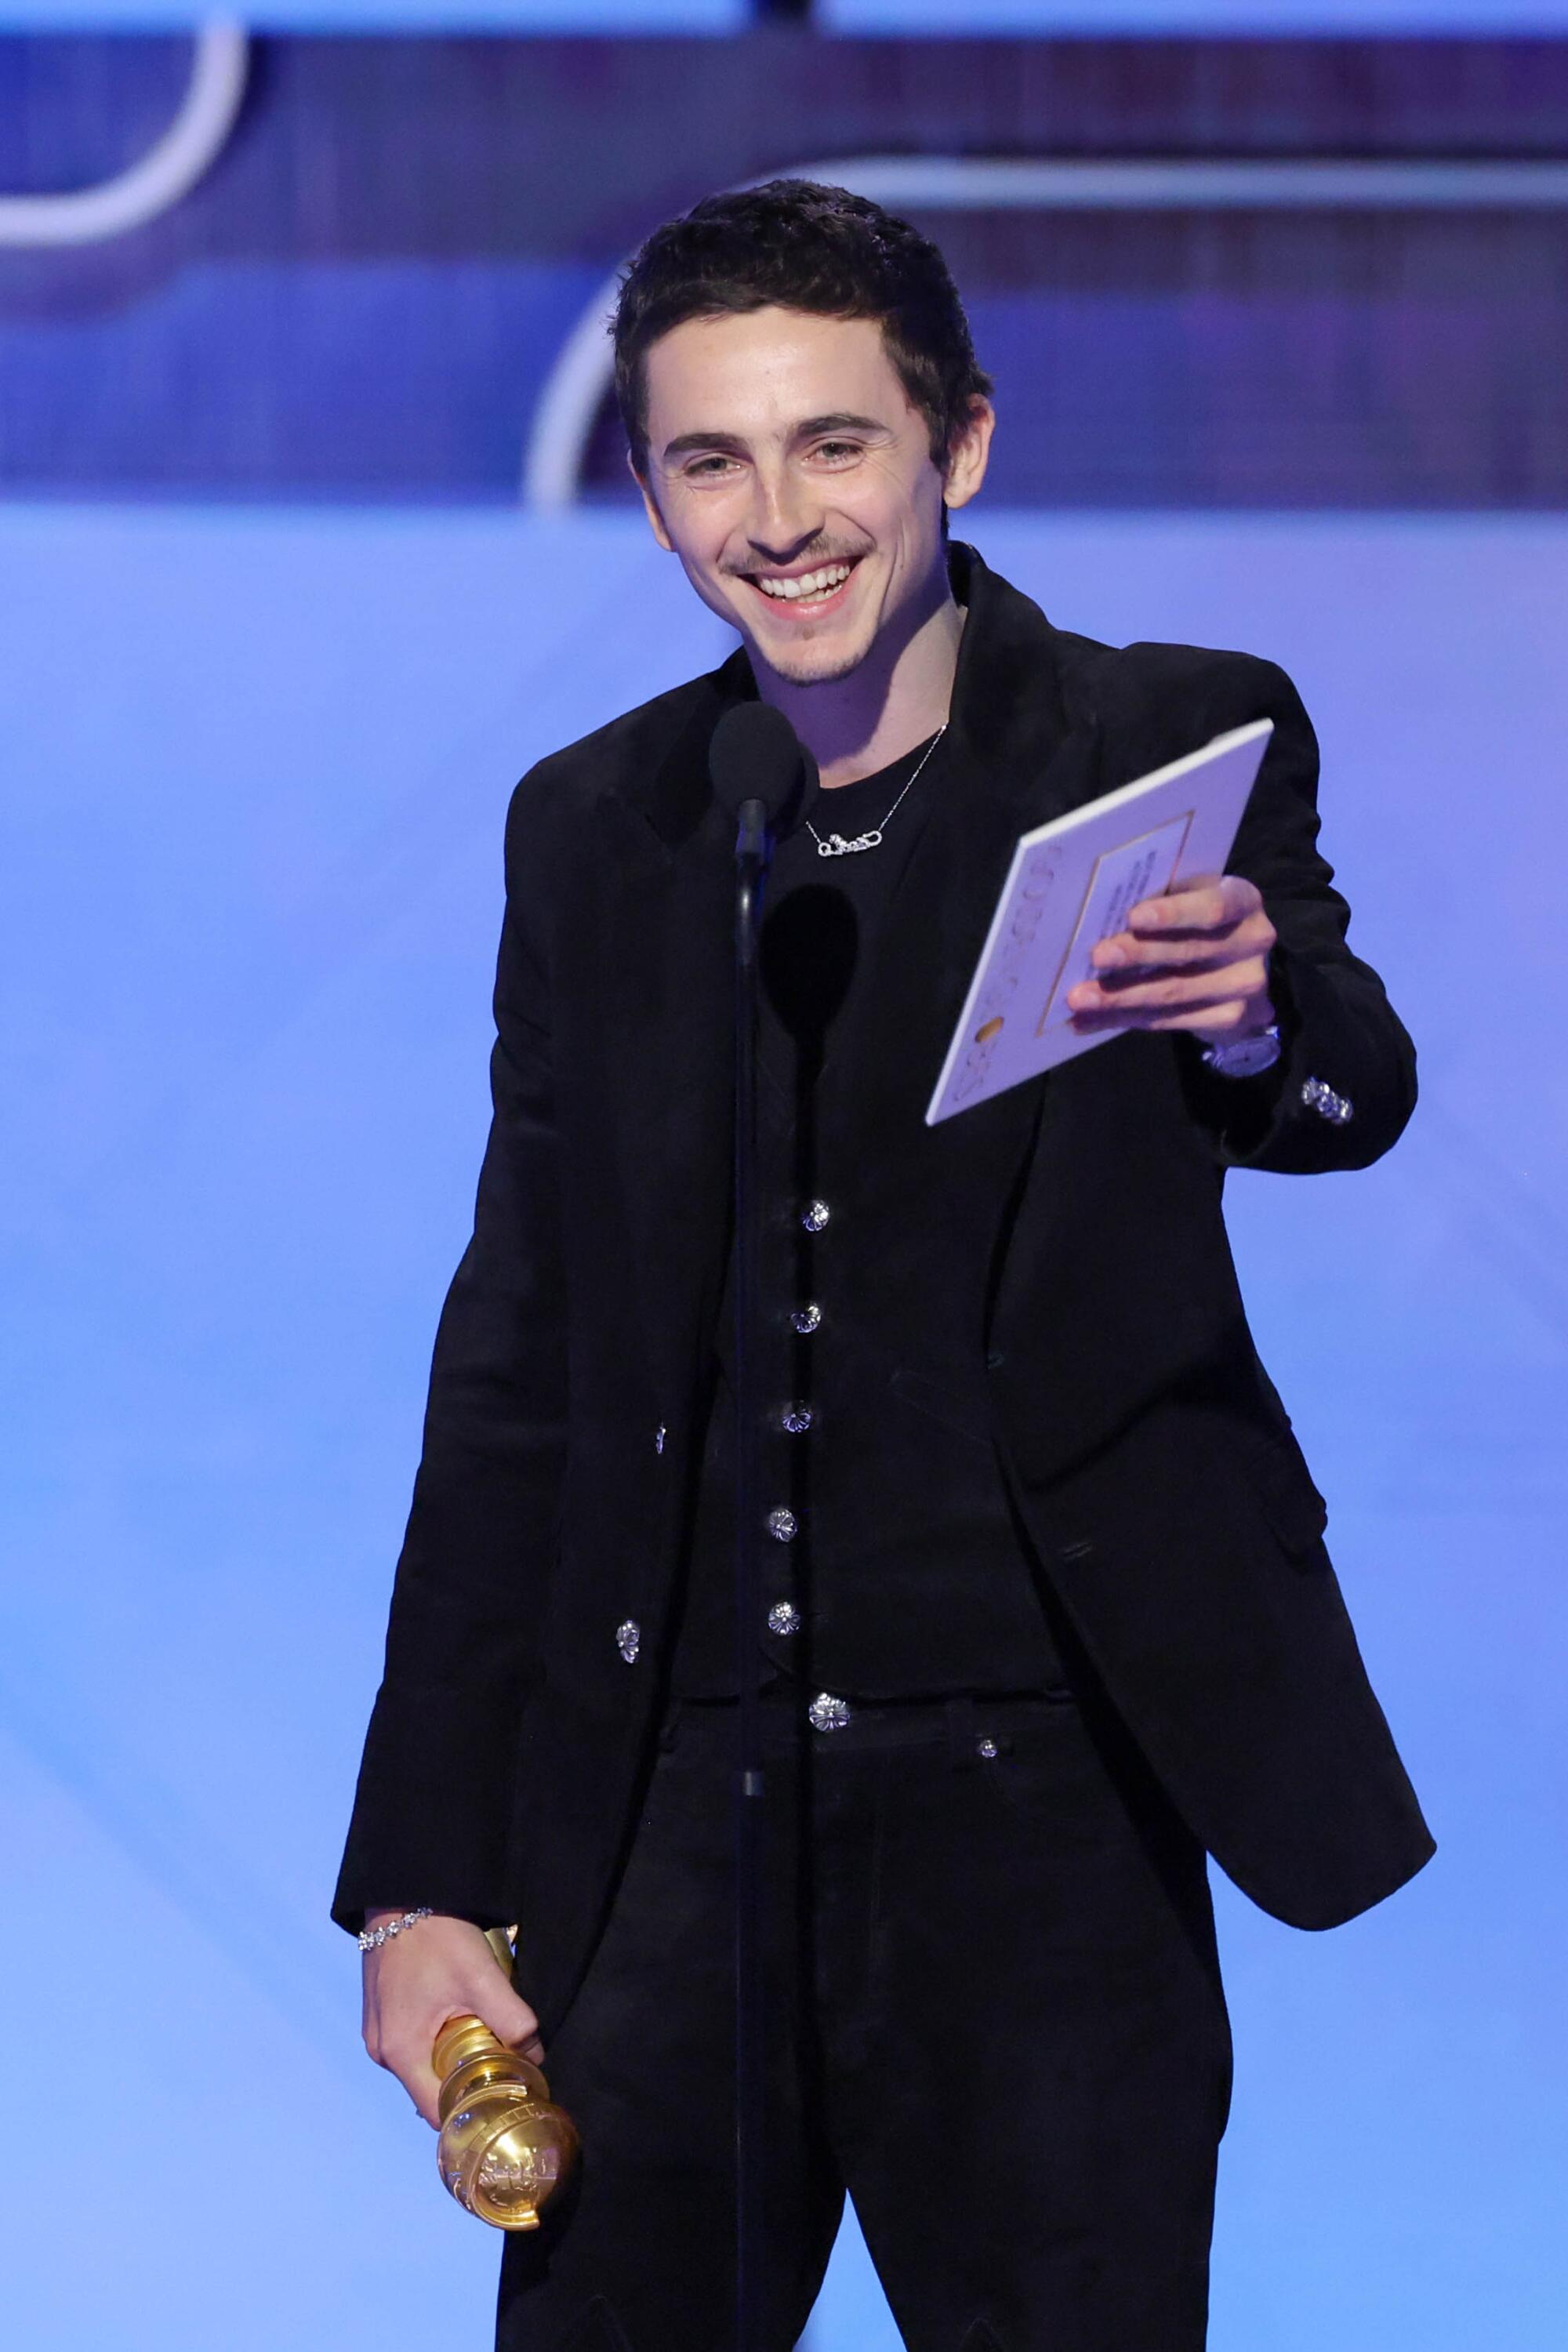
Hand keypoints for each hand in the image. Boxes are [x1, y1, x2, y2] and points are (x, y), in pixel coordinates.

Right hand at [360, 1911, 543, 2128]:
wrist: (401, 1892)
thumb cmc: (436, 1935)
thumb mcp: (480, 1976)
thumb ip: (512, 2019)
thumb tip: (537, 2055)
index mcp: (400, 2053)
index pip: (438, 2112)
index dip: (472, 2112)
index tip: (504, 2100)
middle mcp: (382, 2052)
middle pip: (431, 2091)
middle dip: (466, 2085)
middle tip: (504, 2066)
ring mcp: (378, 2033)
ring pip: (423, 2066)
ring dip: (452, 2060)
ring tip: (486, 2038)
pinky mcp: (381, 2014)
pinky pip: (413, 2044)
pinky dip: (437, 2041)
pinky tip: (461, 2017)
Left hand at [1066, 874, 1276, 1045]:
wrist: (1238, 968)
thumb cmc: (1198, 921)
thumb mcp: (1190, 898)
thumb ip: (1161, 901)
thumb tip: (1096, 917)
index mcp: (1242, 900)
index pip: (1212, 907)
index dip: (1174, 914)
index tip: (1134, 917)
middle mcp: (1253, 941)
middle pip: (1187, 952)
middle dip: (1136, 955)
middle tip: (1095, 957)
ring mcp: (1246, 985)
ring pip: (1173, 993)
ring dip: (1120, 998)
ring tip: (1079, 998)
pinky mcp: (1231, 1018)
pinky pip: (1170, 1021)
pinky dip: (1124, 1020)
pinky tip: (1089, 1021)